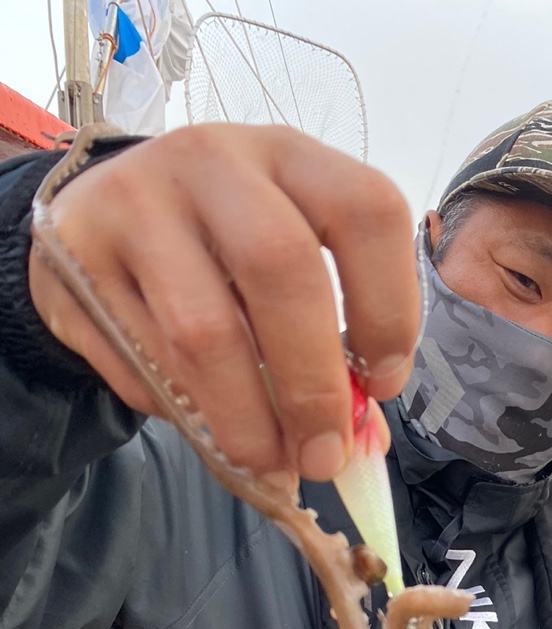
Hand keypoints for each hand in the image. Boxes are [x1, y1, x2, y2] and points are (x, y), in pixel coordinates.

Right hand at [29, 125, 419, 479]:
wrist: (93, 223)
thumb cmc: (216, 257)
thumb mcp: (284, 270)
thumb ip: (331, 344)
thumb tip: (362, 443)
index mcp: (289, 156)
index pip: (366, 209)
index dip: (390, 307)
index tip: (383, 383)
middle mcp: (214, 160)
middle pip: (281, 266)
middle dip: (313, 383)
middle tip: (324, 456)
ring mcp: (136, 199)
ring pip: (205, 328)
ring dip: (247, 418)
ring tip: (270, 465)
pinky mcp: (77, 251)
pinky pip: (144, 358)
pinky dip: (187, 412)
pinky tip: (208, 427)